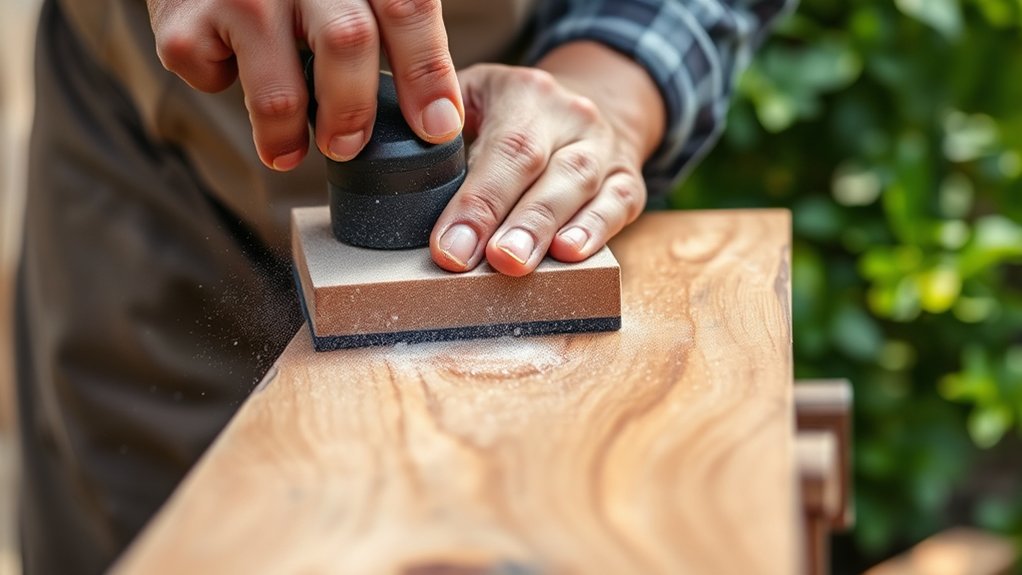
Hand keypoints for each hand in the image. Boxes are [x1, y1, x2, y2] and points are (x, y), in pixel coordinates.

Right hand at [147, 0, 463, 169]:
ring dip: (288, 136)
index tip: (438, 129)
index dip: (427, 74)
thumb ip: (384, 31)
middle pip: (349, 43)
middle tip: (348, 147)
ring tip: (288, 152)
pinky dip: (224, 88)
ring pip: (281, 91)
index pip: (407, 8)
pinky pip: (216, 80)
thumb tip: (434, 119)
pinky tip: (228, 69)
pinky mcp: (184, 20)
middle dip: (355, 111)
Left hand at [430, 42, 665, 275]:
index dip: (478, 201)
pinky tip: (571, 254)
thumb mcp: (475, 99)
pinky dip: (595, 231)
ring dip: (546, 231)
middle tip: (492, 260)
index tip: (450, 247)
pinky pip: (617, 206)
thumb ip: (442, 134)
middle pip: (543, 169)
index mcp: (525, 93)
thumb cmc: (514, 113)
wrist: (589, 100)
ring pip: (580, 188)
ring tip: (519, 264)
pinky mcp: (628, 181)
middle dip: (513, 221)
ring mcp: (604, 148)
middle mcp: (571, 116)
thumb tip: (399, 181)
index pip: (504, 148)